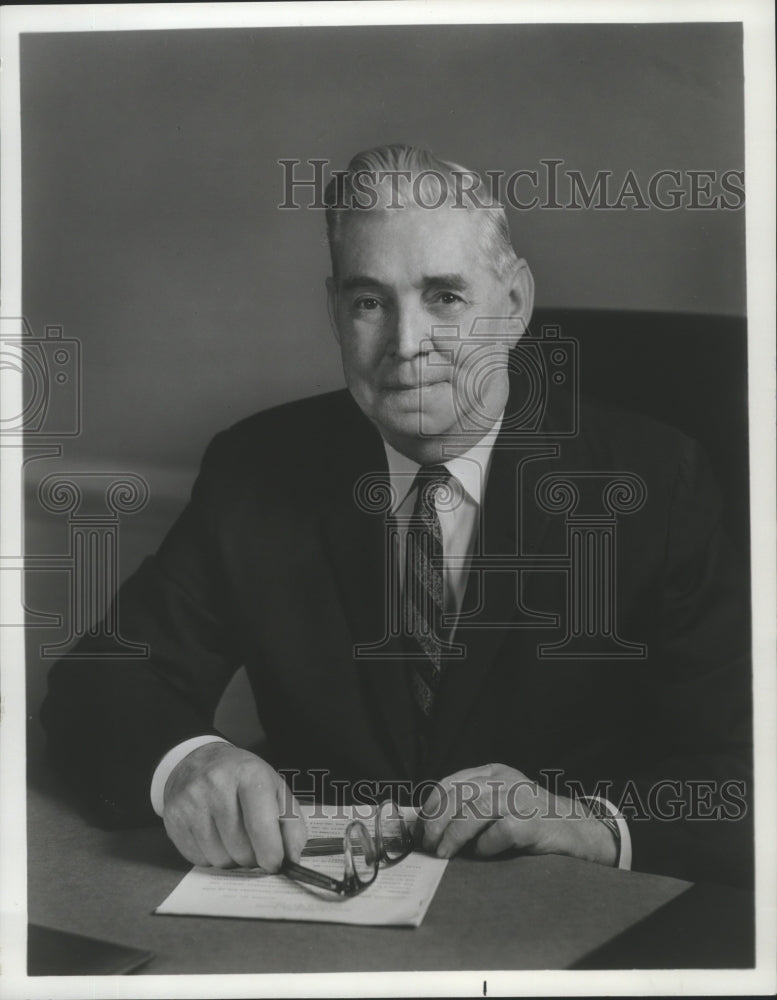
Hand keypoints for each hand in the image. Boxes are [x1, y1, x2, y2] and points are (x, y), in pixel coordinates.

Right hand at [161, 743, 307, 870]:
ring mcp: (191, 800)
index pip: (261, 823)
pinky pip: (198, 859)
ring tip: (234, 839)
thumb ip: (291, 821)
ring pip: (219, 858)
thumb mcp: (274, 788)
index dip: (271, 851)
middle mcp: (216, 784)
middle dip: (252, 857)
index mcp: (248, 773)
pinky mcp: (173, 817)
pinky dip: (211, 857)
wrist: (198, 761)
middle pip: (240, 847)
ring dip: (232, 859)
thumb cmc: (243, 779)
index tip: (275, 864)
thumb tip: (293, 856)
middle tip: (254, 846)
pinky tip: (215, 837)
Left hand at [418, 763, 616, 865]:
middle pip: (458, 795)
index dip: (431, 807)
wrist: (579, 831)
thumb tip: (430, 826)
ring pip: (475, 810)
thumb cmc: (532, 821)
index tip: (420, 829)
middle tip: (429, 845)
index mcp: (494, 773)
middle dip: (437, 822)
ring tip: (445, 853)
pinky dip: (486, 844)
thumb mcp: (500, 803)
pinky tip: (483, 853)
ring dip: (454, 835)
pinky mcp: (533, 822)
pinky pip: (501, 831)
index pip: (451, 783)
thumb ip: (471, 807)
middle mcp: (506, 781)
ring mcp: (521, 799)